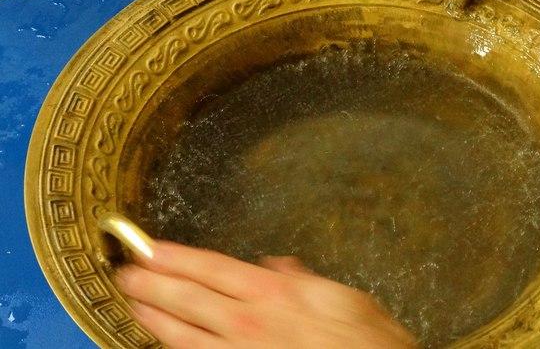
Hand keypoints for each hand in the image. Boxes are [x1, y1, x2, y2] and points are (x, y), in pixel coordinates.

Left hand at [115, 242, 415, 348]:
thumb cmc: (367, 343)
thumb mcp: (346, 298)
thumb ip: (307, 280)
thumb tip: (278, 267)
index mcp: (275, 294)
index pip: (212, 268)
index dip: (175, 257)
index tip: (148, 248)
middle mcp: (250, 323)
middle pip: (188, 298)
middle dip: (151, 284)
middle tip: (123, 273)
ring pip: (182, 336)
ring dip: (152, 319)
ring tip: (131, 306)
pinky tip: (163, 345)